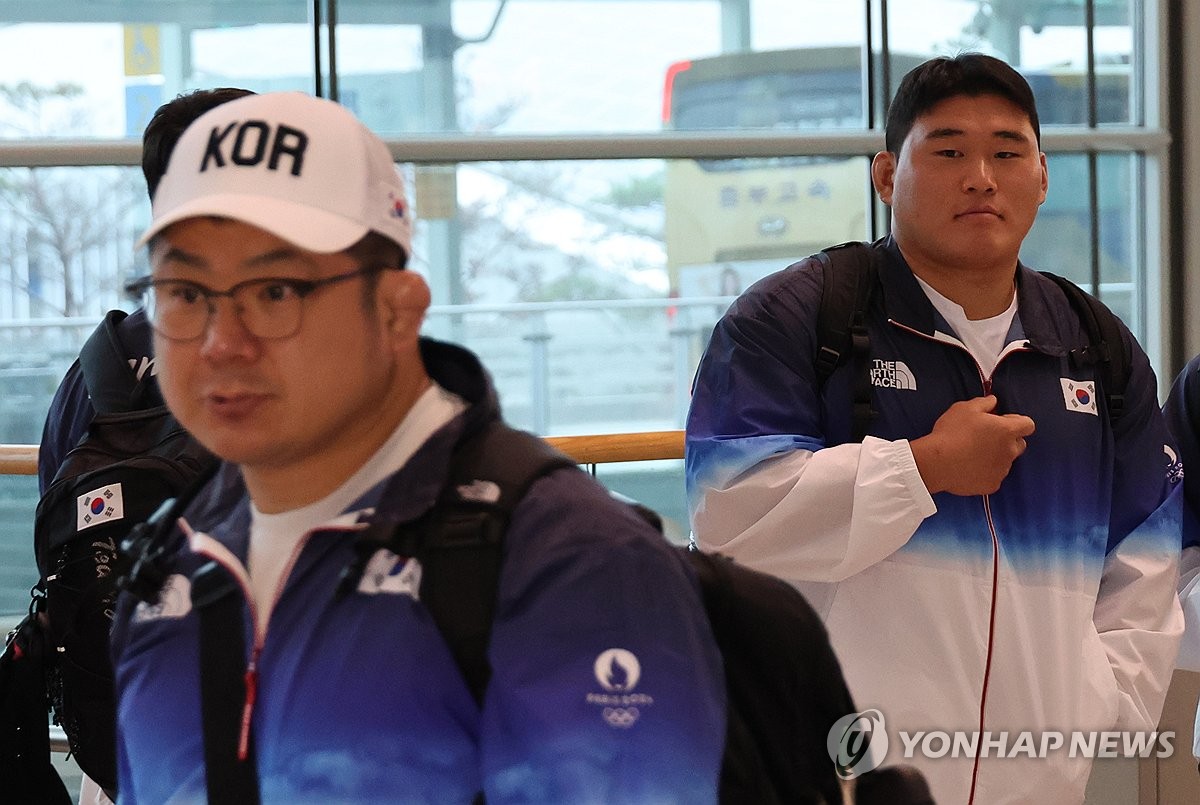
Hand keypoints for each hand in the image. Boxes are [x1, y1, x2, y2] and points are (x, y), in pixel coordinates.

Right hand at [910, 395, 1035, 495]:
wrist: (936, 463)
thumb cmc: (950, 434)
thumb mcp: (964, 408)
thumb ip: (984, 403)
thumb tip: (992, 401)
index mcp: (1006, 430)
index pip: (1028, 424)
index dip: (1017, 422)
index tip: (1003, 422)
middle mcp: (1009, 451)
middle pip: (1019, 444)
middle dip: (1008, 440)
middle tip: (986, 437)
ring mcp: (1002, 470)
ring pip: (1005, 461)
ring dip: (995, 456)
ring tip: (972, 454)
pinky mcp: (992, 485)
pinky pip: (994, 476)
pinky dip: (985, 472)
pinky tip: (969, 467)